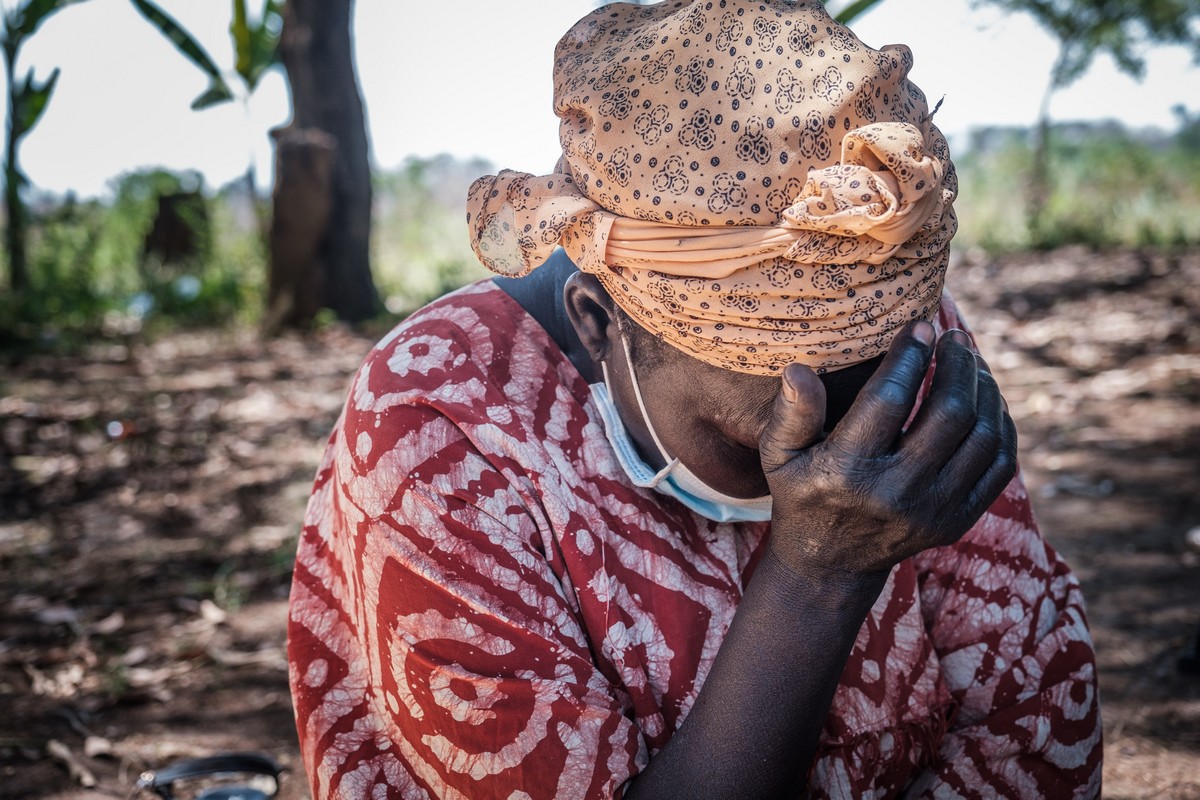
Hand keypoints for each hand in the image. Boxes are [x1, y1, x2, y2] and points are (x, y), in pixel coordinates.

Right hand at [758, 321, 1016, 579]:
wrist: (831, 563)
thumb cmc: (802, 492)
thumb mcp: (779, 455)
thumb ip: (791, 413)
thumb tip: (799, 369)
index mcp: (848, 472)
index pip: (888, 401)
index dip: (908, 357)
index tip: (919, 326)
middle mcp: (896, 494)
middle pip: (949, 415)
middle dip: (957, 365)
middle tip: (954, 338)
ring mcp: (934, 510)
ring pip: (983, 436)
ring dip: (984, 389)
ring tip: (971, 362)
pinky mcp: (959, 520)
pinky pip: (999, 464)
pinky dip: (1000, 424)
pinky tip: (985, 398)